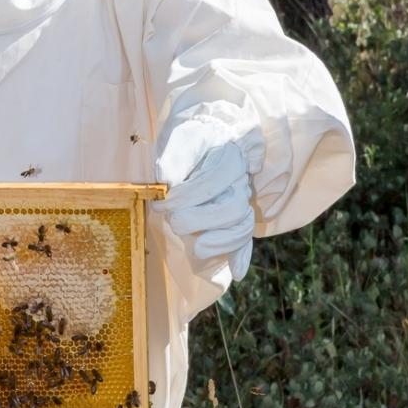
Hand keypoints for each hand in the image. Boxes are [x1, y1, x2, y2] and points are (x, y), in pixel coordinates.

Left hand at [154, 119, 265, 282]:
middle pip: (232, 209)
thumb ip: (174, 155)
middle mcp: (241, 179)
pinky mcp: (238, 214)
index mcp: (229, 157)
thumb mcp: (179, 136)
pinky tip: (236, 272)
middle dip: (198, 221)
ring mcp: (242, 197)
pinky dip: (242, 256)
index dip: (184, 197)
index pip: (211, 184)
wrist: (210, 135)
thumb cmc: (190, 137)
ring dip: (218, 242)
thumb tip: (166, 180)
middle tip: (175, 221)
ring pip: (242, 225)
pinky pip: (246, 237)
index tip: (162, 204)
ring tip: (196, 248)